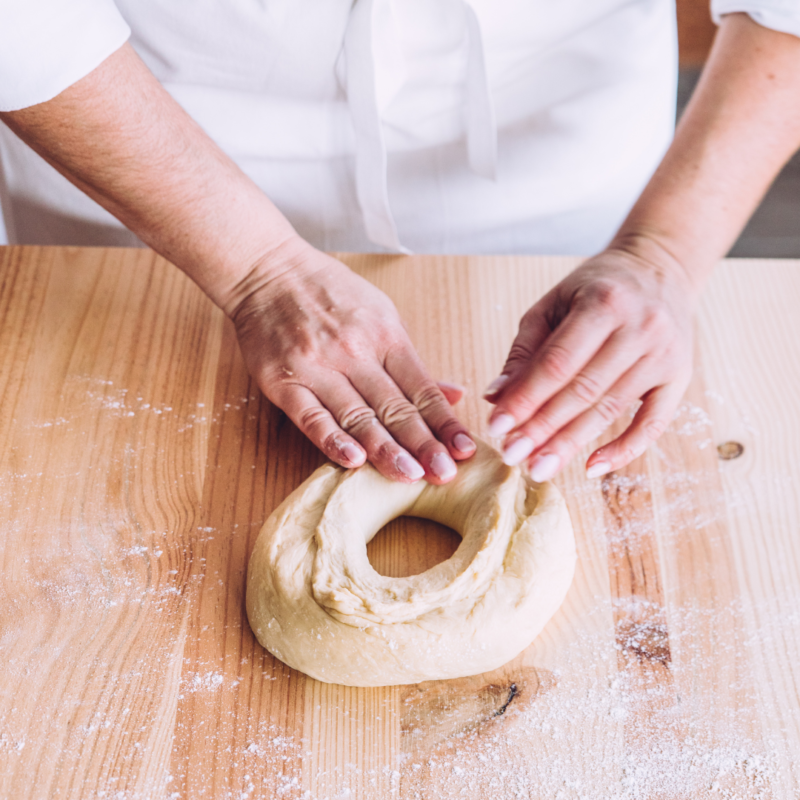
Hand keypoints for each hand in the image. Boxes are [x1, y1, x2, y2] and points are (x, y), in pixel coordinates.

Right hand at [229, 238, 476, 482]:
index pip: (422, 389)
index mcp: (385, 335)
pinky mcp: (284, 382)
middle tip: (445, 474)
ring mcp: (318, 367)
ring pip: (358, 417)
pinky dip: (332, 440)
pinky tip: (354, 461)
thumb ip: (413, 362)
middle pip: (395, 407)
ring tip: (410, 476)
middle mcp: (354, 352)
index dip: (445, 422)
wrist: (267, 271)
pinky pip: (311, 417)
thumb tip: (453, 394)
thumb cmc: (329, 294)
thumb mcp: (381, 315)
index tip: (464, 450)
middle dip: (423, 444)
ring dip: (386, 450)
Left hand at [484, 246, 695, 479]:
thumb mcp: (553, 305)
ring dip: (570, 443)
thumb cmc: (596, 290)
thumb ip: (525, 351)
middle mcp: (639, 328)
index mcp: (603, 303)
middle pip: (583, 391)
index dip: (524, 398)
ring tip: (538, 468)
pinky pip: (653, 424)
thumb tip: (495, 397)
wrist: (659, 270)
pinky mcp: (680, 377)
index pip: (557, 362)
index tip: (496, 427)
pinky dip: (623, 450)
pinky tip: (590, 468)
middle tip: (512, 456)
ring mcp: (664, 354)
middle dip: (542, 428)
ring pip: (610, 409)